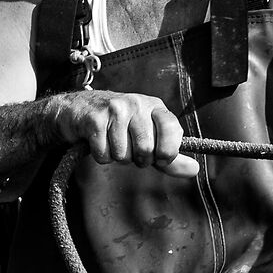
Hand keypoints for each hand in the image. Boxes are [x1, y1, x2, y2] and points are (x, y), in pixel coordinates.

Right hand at [43, 90, 200, 177]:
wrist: (77, 110)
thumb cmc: (118, 126)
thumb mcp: (148, 137)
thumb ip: (170, 155)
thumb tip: (195, 169)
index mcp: (155, 107)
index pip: (172, 129)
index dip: (167, 151)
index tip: (159, 157)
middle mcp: (137, 103)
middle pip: (146, 149)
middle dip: (137, 158)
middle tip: (129, 149)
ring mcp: (115, 109)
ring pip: (123, 155)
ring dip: (116, 156)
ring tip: (111, 142)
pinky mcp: (94, 119)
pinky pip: (104, 154)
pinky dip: (101, 156)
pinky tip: (98, 142)